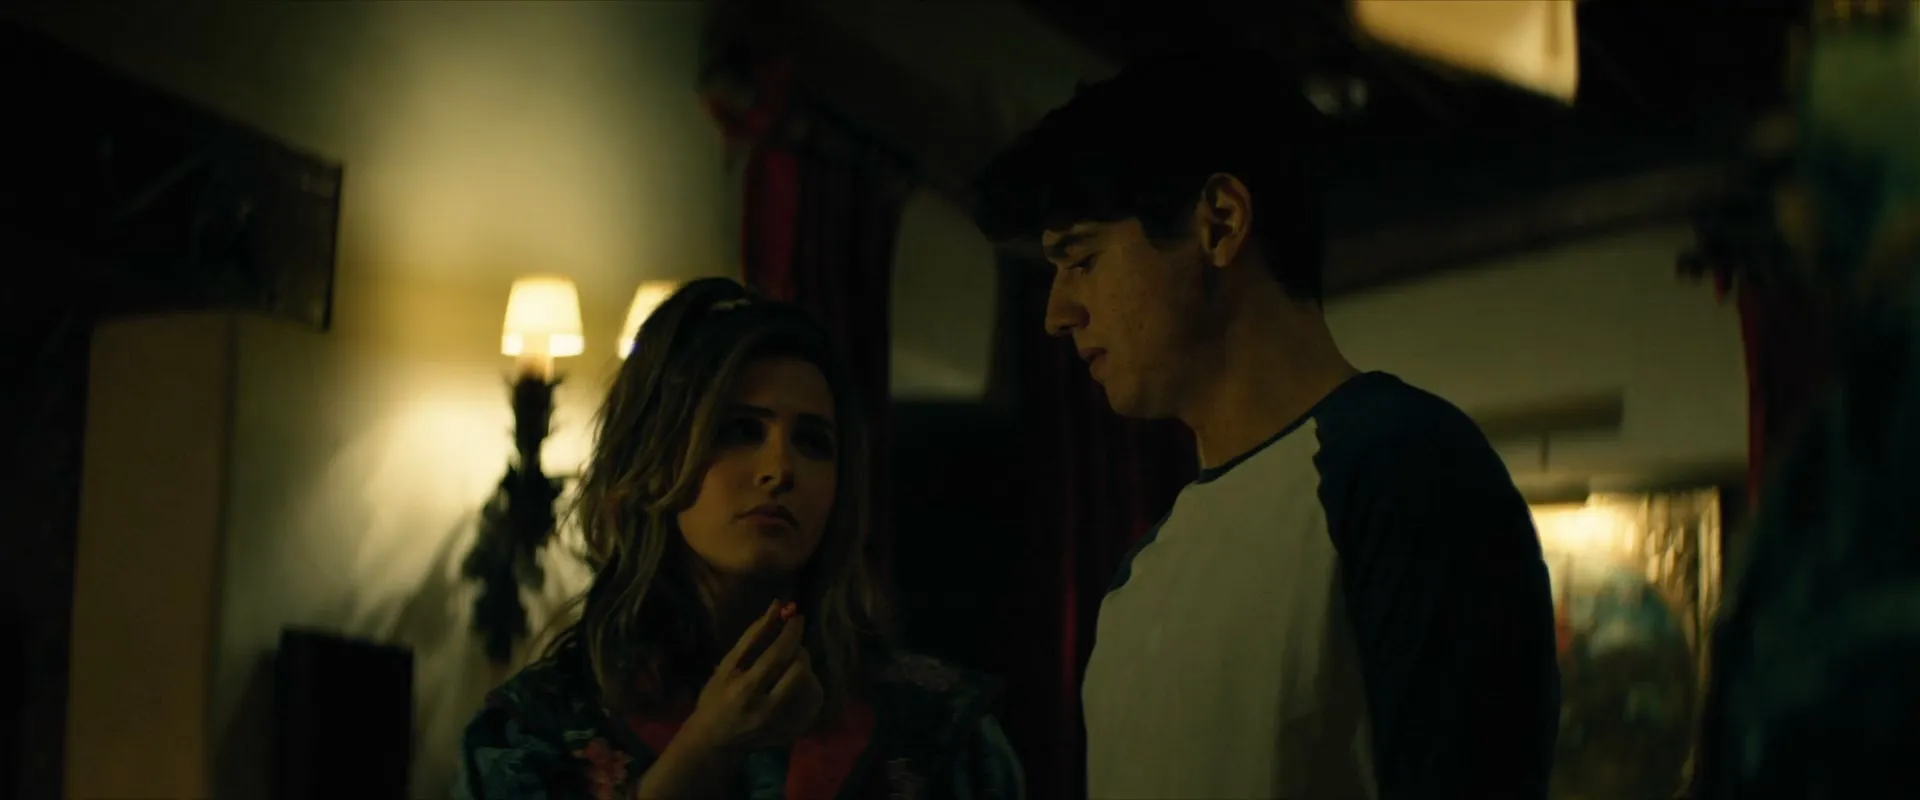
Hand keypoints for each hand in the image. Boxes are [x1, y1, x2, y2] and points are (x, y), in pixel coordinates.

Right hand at [684, 600, 824, 750]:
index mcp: (746, 688)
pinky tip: (797, 684)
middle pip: (799, 670)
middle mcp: (766, 708)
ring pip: (811, 687)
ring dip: (806, 669)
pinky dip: (810, 689)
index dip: (791, 631)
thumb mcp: (727, 664)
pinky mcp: (790, 734)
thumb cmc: (716, 697)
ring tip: (791, 666)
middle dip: (799, 650)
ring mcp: (780, 724)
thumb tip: (777, 606)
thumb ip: (753, 636)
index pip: (778, 654)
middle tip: (790, 646)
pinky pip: (813, 705)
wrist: (713, 740)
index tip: (797, 615)